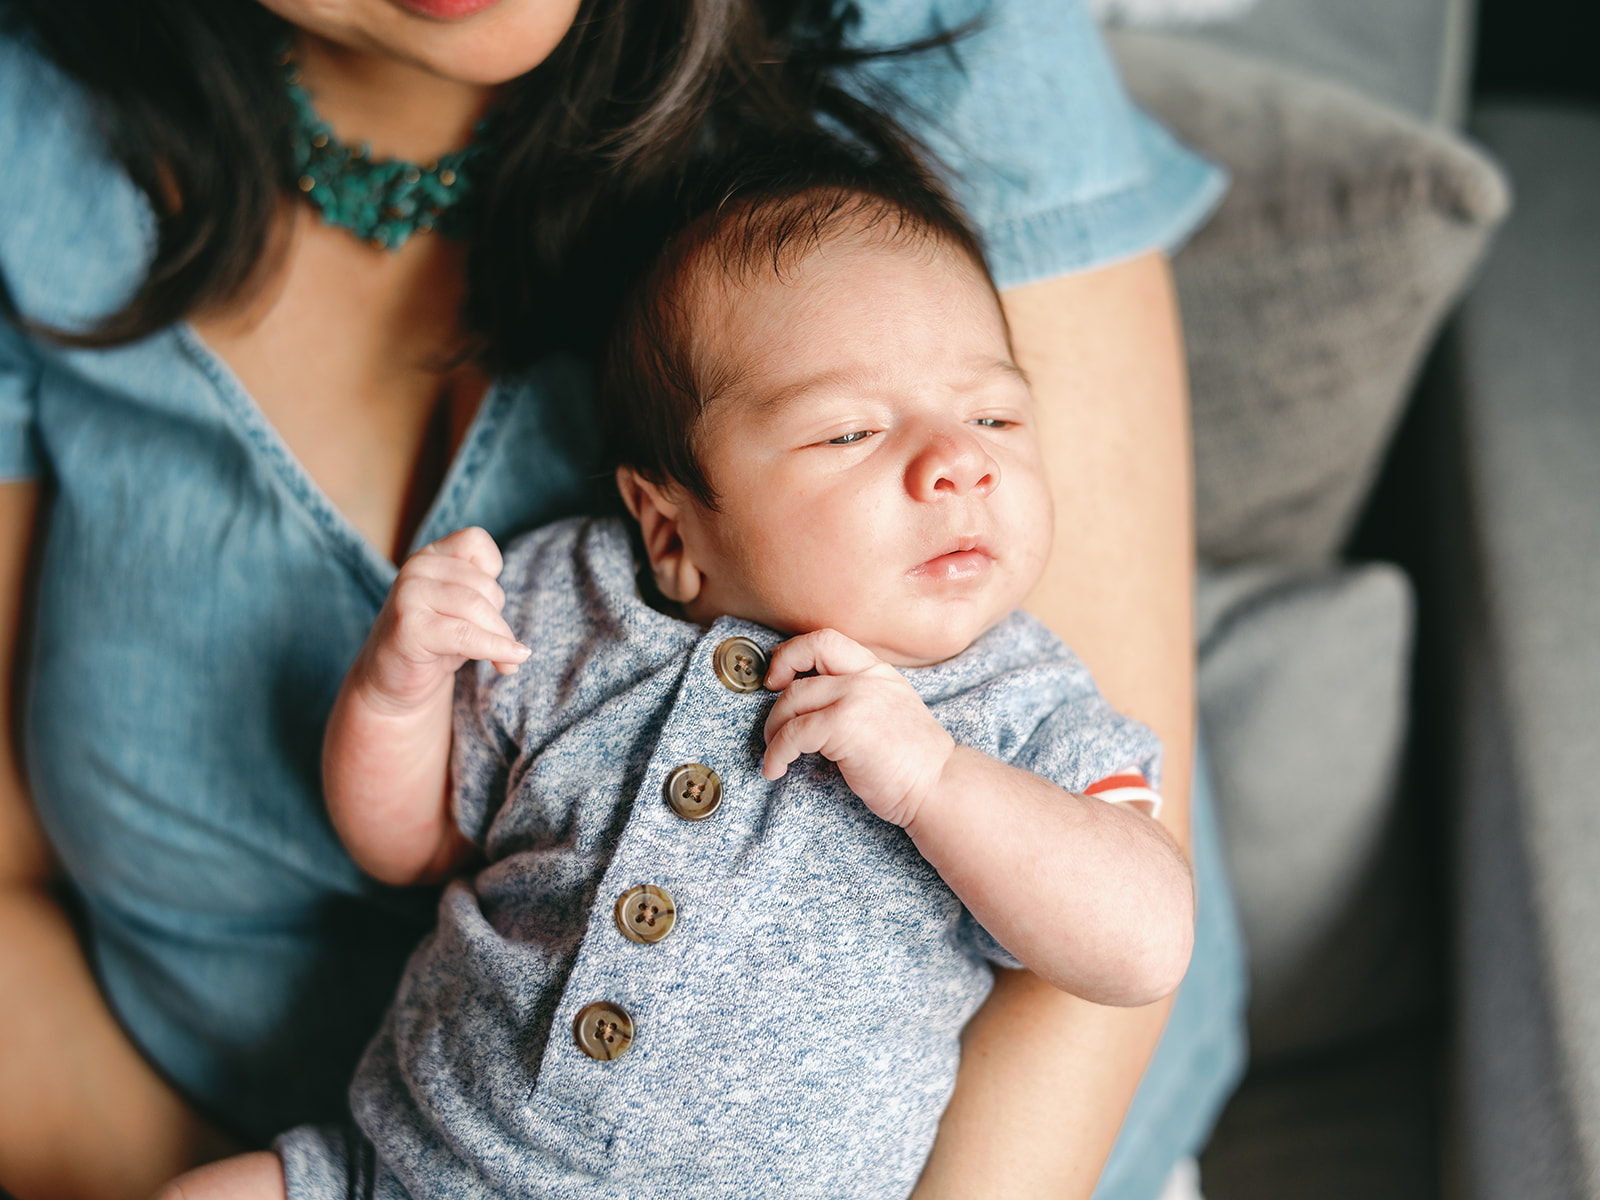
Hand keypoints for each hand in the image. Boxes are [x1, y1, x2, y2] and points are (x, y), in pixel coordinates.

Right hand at [349, 527, 527, 717]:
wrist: (393, 679)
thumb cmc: (435, 642)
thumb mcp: (462, 611)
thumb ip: (486, 603)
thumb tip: (521, 643)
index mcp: (431, 556)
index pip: (474, 541)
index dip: (492, 570)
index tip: (490, 602)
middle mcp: (417, 568)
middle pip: (483, 584)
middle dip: (499, 619)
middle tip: (497, 644)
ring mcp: (409, 594)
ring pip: (477, 607)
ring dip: (499, 638)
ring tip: (504, 659)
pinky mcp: (409, 626)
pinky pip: (466, 635)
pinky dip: (494, 649)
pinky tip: (510, 664)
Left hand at [761, 629, 954, 827]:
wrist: (939, 786)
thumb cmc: (912, 760)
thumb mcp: (889, 709)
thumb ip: (859, 695)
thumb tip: (809, 700)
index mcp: (879, 670)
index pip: (826, 639)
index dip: (793, 652)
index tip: (779, 677)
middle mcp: (867, 677)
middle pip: (804, 659)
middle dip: (776, 686)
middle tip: (772, 719)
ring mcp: (856, 698)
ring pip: (792, 699)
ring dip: (773, 730)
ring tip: (775, 754)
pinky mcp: (844, 727)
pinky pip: (793, 734)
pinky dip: (776, 754)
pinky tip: (776, 770)